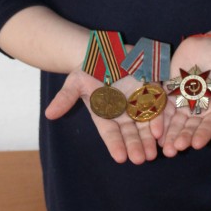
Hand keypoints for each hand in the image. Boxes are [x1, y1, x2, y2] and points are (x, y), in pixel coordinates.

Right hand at [45, 69, 169, 164]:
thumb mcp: (74, 82)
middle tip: (140, 160)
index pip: (111, 133)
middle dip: (136, 146)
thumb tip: (49, 114)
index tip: (121, 158)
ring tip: (153, 153)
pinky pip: (156, 106)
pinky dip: (159, 118)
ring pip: (145, 125)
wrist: (104, 50)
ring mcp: (138, 103)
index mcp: (105, 114)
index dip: (116, 145)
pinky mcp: (150, 90)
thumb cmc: (87, 69)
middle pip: (131, 133)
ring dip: (150, 139)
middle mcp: (123, 112)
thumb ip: (65, 98)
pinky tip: (161, 130)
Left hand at [160, 36, 210, 156]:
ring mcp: (186, 103)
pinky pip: (163, 107)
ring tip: (163, 147)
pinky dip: (158, 118)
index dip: (204, 133)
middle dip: (182, 138)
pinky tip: (152, 130)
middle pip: (191, 127)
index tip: (196, 144)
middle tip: (174, 149)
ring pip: (176, 121)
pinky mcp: (171, 94)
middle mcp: (202, 110)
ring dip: (169, 134)